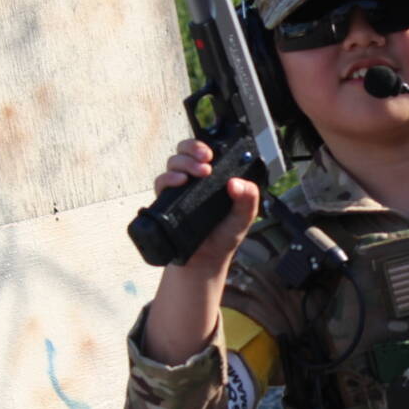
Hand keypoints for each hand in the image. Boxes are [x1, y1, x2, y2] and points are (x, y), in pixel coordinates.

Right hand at [141, 138, 260, 364]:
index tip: (211, 154)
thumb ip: (248, 200)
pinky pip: (160, 184)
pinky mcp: (165, 203)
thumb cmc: (223, 236)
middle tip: (206, 162)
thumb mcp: (243, 218)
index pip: (202, 152)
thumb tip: (238, 183)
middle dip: (192, 150)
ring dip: (182, 164)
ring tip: (195, 175)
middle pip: (184, 152)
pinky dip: (167, 179)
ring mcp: (178, 190)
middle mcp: (192, 180)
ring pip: (172, 164)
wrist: (204, 261)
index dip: (202, 147)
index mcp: (211, 179)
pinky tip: (178, 183)